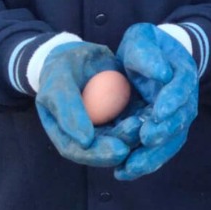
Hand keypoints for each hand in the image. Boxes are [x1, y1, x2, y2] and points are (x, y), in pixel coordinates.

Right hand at [35, 41, 138, 167]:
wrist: (79, 54)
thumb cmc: (62, 69)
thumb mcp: (59, 85)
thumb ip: (68, 111)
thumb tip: (85, 141)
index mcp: (64, 132)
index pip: (78, 152)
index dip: (99, 155)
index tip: (119, 149)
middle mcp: (85, 135)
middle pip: (102, 151)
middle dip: (121, 147)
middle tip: (137, 139)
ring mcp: (104, 126)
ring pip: (120, 139)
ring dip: (133, 136)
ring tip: (143, 123)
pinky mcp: (120, 114)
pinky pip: (132, 122)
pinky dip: (142, 121)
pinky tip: (152, 114)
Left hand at [113, 24, 199, 179]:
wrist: (150, 62)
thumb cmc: (145, 48)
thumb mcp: (141, 39)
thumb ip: (146, 53)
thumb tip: (161, 74)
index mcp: (183, 74)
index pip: (182, 88)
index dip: (172, 100)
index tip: (159, 111)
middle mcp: (184, 101)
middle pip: (180, 120)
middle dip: (163, 132)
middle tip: (145, 139)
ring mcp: (175, 119)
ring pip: (170, 142)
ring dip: (152, 156)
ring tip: (130, 166)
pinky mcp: (161, 134)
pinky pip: (156, 152)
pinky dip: (142, 163)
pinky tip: (123, 172)